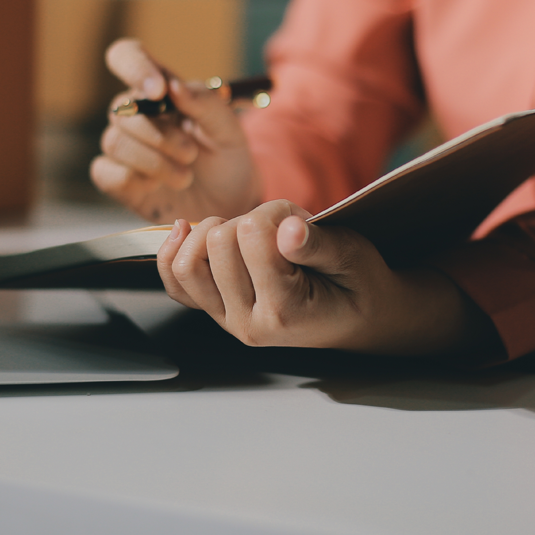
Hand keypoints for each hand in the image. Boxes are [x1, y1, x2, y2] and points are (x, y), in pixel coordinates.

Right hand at [91, 39, 261, 222]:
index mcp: (161, 90)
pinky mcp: (118, 180)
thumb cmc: (227, 158)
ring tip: (185, 177)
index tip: (158, 91)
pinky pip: (105, 173)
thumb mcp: (229, 129)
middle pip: (121, 109)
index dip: (134, 67)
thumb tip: (173, 86)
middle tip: (191, 154)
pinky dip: (134, 181)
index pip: (127, 56)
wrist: (229, 203)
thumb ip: (206, 104)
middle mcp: (137, 114)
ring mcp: (125, 147)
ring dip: (153, 162)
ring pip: (115, 142)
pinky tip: (157, 187)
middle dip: (159, 135)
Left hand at [156, 200, 484, 354]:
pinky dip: (177, 250)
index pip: (253, 235)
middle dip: (250, 220)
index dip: (276, 212)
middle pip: (217, 243)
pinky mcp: (215, 311)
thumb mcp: (354, 257)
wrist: (359, 318)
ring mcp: (228, 320)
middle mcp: (249, 322)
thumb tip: (287, 229)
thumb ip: (318, 245)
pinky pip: (175, 281)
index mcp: (285, 311)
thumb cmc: (358, 285)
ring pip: (188, 261)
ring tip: (251, 235)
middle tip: (281, 232)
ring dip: (215, 232)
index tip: (299, 221)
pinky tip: (189, 231)